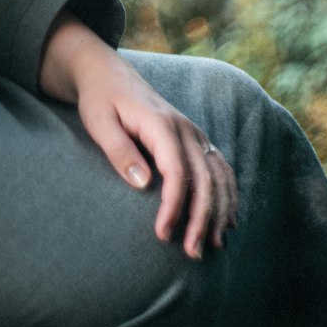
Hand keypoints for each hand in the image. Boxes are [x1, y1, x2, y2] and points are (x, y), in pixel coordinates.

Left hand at [38, 16, 237, 259]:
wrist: (109, 74)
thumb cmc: (100, 99)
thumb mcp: (98, 122)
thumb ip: (119, 151)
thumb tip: (143, 184)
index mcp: (161, 124)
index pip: (177, 172)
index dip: (174, 206)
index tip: (163, 235)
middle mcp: (185, 128)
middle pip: (204, 178)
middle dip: (202, 218)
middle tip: (192, 252)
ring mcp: (194, 133)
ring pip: (218, 175)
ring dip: (219, 211)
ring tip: (213, 245)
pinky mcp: (195, 139)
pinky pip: (220, 168)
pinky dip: (228, 195)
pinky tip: (226, 221)